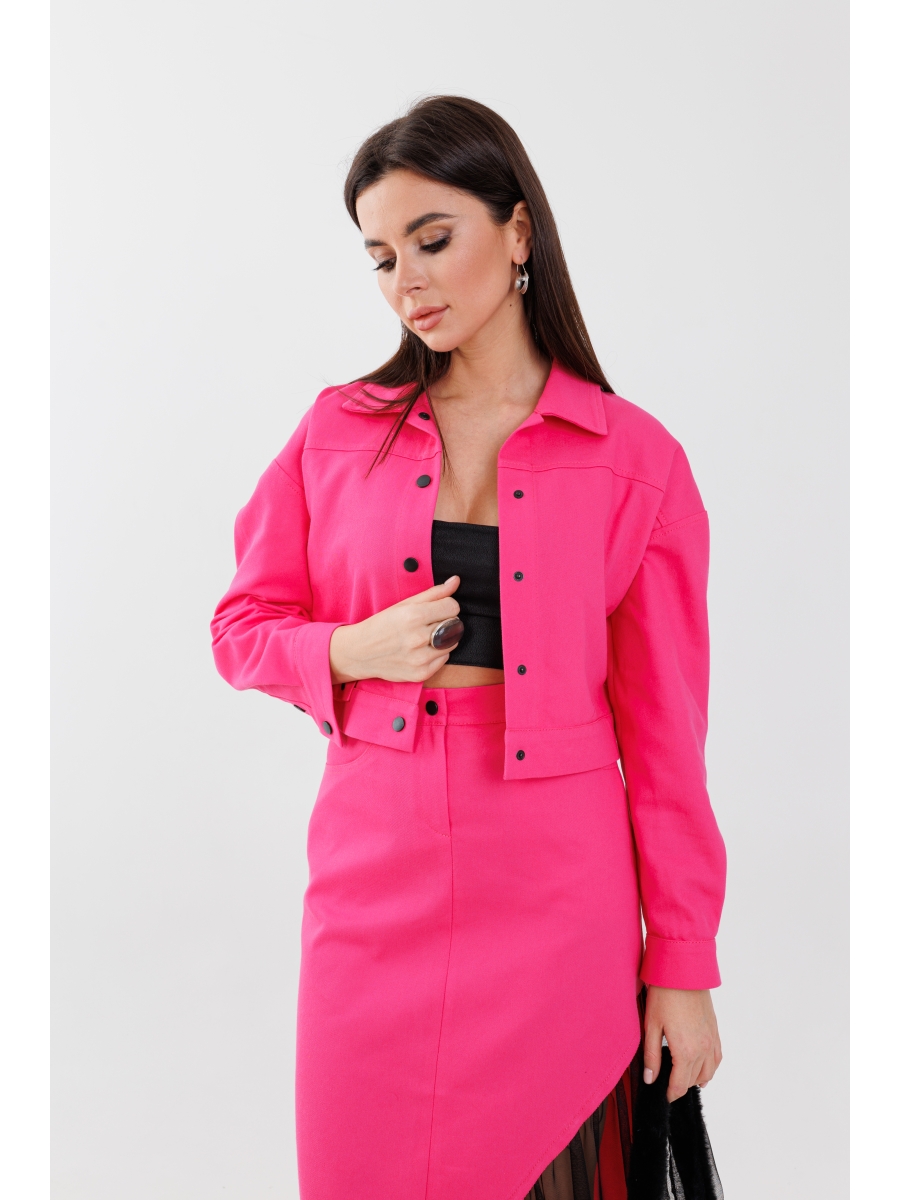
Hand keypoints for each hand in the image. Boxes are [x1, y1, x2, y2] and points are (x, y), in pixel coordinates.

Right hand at [329, 577, 461, 683]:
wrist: (360, 652)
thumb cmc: (382, 625)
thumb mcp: (404, 604)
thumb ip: (433, 593)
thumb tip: (456, 581)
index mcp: (414, 616)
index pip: (453, 607)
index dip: (446, 606)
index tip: (437, 609)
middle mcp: (418, 637)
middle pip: (454, 625)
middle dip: (445, 622)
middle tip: (427, 624)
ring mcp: (420, 658)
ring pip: (452, 643)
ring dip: (443, 639)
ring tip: (424, 637)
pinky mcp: (421, 673)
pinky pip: (444, 659)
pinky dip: (437, 654)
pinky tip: (421, 650)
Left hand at [642, 986, 721, 1101]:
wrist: (684, 971)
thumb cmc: (664, 995)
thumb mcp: (652, 1026)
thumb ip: (652, 1056)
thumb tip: (651, 1079)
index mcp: (685, 1051)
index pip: (680, 1084)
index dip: (671, 1093)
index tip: (665, 1096)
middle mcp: (702, 1049)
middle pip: (693, 1080)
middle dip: (681, 1086)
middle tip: (668, 1085)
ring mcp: (711, 1040)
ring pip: (708, 1072)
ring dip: (696, 1079)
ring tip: (684, 1079)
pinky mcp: (715, 1030)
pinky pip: (717, 1057)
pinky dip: (711, 1067)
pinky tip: (703, 1069)